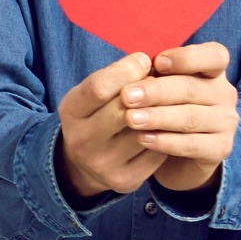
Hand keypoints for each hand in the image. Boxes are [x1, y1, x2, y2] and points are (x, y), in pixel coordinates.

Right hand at [56, 52, 161, 199]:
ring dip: (163, 114)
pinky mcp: (125, 180)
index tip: (144, 60)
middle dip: (149, 92)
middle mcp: (82, 140)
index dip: (125, 71)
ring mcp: (103, 163)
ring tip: (169, 102)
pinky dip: (168, 137)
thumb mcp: (91, 96)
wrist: (84, 164)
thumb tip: (145, 61)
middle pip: (123, 111)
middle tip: (164, 81)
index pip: (98, 88)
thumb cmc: (95, 117)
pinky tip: (170, 128)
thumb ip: (112, 79)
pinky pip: (158, 153)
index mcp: (70, 113)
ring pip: (146, 132)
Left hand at [128, 43, 240, 193]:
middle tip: (127, 96)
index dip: (187, 58)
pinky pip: (193, 144)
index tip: (157, 62)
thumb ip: (148, 73)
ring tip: (130, 118)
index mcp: (211, 70)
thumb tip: (134, 65)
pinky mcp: (221, 148)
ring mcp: (225, 121)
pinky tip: (143, 138)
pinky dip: (166, 142)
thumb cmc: (159, 104)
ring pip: (191, 117)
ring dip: (158, 117)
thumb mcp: (154, 84)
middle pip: (191, 88)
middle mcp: (223, 93)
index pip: (213, 56)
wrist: (171, 148)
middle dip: (156, 91)